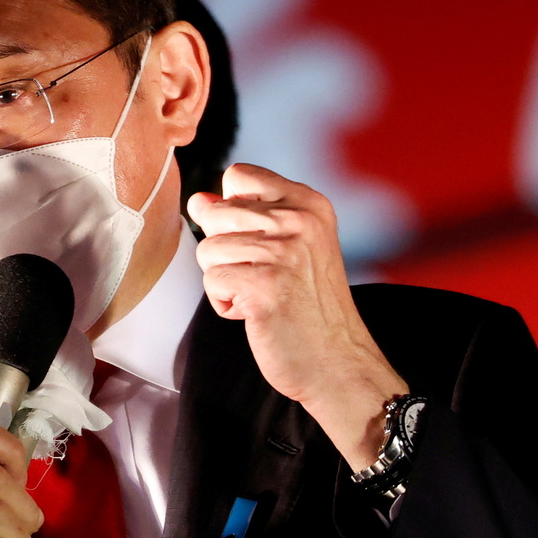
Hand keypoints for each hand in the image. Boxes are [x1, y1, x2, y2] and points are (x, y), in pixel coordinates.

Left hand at [186, 163, 407, 468]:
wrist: (338, 362)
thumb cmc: (310, 307)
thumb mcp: (290, 247)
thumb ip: (246, 217)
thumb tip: (199, 200)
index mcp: (308, 203)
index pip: (238, 175)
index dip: (232, 210)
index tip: (260, 242)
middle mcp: (299, 220)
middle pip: (214, 214)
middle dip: (224, 252)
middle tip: (263, 277)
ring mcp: (283, 252)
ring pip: (208, 249)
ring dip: (224, 281)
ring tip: (261, 296)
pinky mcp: (265, 285)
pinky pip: (212, 282)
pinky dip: (225, 304)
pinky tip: (256, 313)